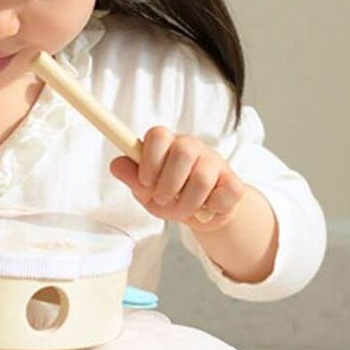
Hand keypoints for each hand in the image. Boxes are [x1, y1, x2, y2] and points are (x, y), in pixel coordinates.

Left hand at [109, 125, 246, 227]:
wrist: (202, 215)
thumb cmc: (172, 196)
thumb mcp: (146, 190)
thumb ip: (132, 178)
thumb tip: (115, 164)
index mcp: (167, 145)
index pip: (158, 134)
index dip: (150, 159)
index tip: (146, 180)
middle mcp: (192, 147)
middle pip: (183, 150)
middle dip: (169, 183)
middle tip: (163, 198)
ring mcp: (215, 161)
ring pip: (202, 177)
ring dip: (187, 202)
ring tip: (183, 209)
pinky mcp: (233, 181)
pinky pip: (224, 192)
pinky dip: (212, 207)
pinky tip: (207, 208)